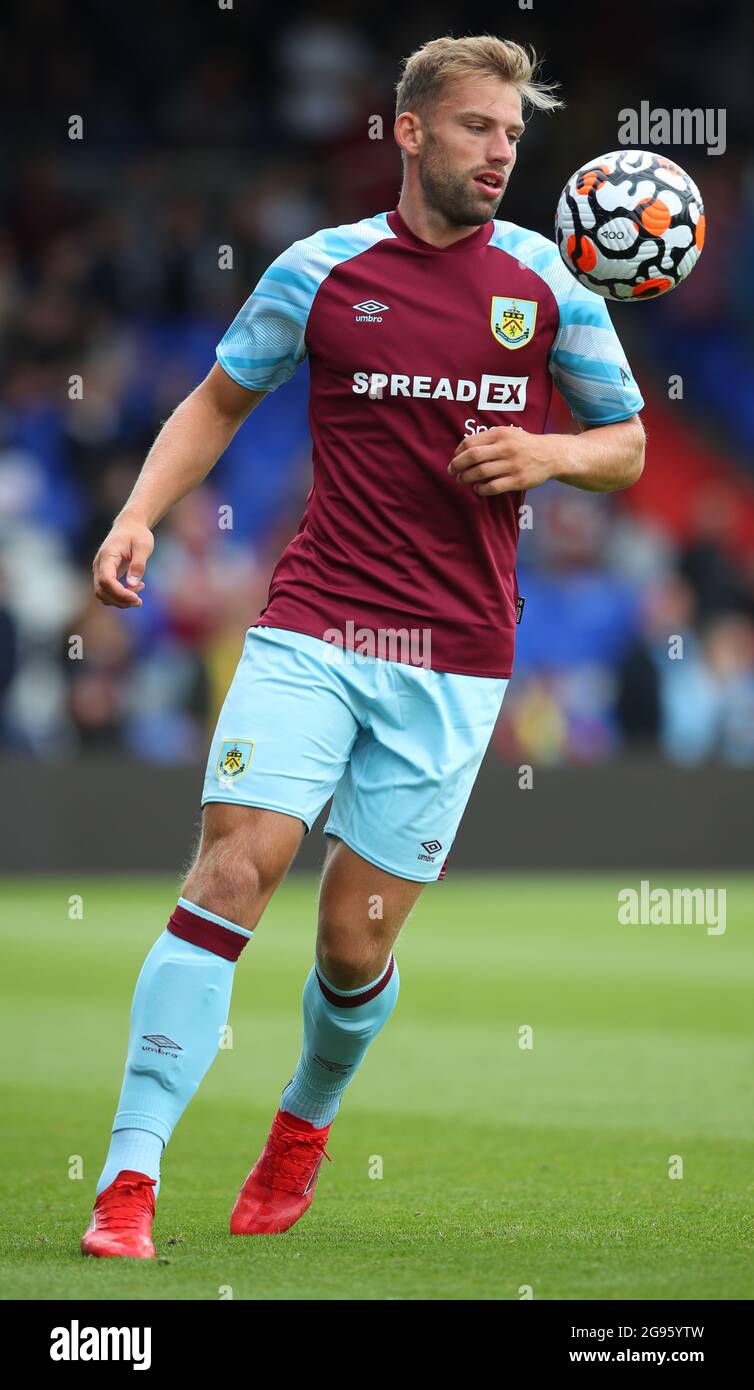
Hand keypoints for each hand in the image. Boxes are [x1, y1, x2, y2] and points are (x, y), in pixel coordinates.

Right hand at [93, 516, 153, 607]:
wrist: (129, 526)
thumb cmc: (137, 534)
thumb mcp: (143, 546)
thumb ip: (138, 565)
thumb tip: (133, 585)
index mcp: (107, 555)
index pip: (106, 580)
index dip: (119, 593)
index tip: (136, 598)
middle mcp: (99, 565)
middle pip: (101, 591)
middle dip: (119, 600)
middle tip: (139, 601)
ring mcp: (100, 571)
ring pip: (103, 594)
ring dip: (120, 600)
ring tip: (140, 591)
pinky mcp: (105, 575)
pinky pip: (108, 592)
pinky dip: (121, 596)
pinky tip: (137, 587)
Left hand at [449, 426, 569, 495]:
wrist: (550, 455)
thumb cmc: (523, 444)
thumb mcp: (508, 433)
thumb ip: (488, 438)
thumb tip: (462, 450)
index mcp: (501, 434)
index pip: (471, 442)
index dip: (458, 452)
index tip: (455, 458)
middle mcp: (506, 448)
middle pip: (473, 457)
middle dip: (457, 465)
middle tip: (452, 471)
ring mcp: (512, 465)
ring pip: (481, 472)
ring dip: (466, 478)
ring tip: (462, 480)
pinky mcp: (518, 480)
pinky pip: (493, 487)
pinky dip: (481, 489)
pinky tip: (478, 488)